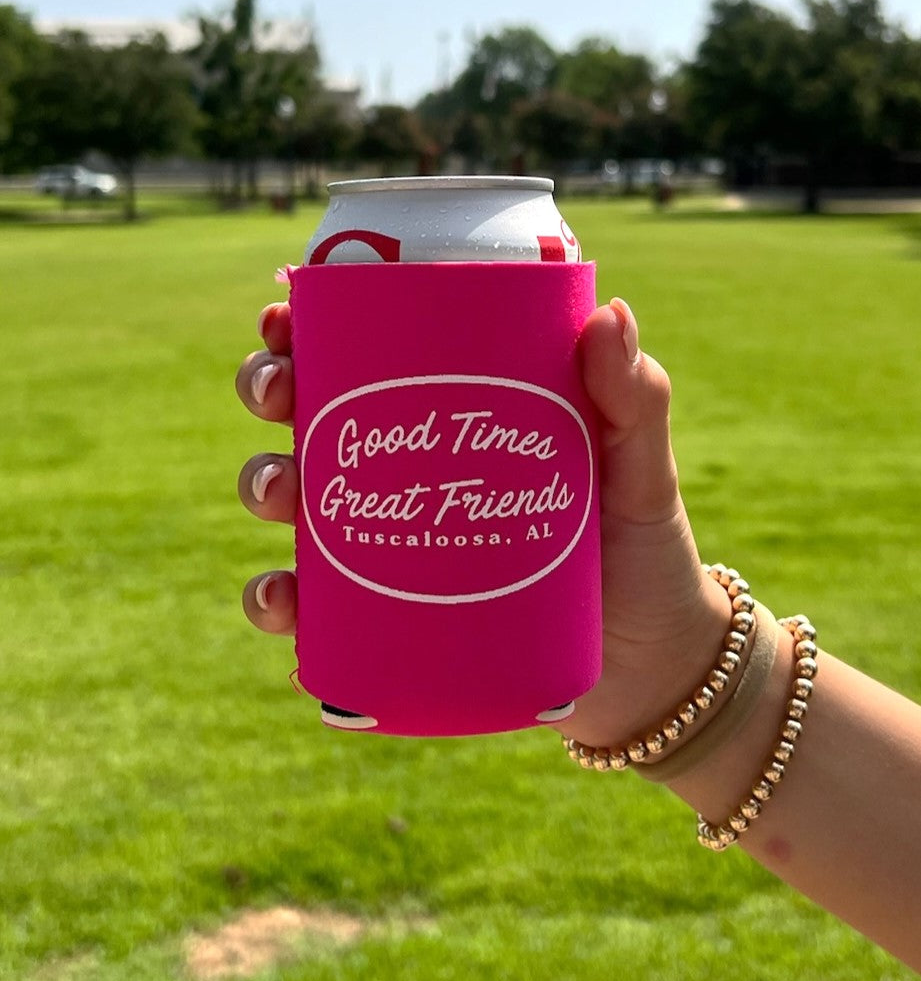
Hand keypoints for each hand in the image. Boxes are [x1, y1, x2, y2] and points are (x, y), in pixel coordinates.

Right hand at [235, 298, 730, 746]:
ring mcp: (386, 545)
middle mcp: (403, 472)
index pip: (365, 350)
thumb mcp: (639, 469)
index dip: (308, 325)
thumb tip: (609, 311)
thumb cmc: (643, 551)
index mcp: (451, 415)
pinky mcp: (382, 620)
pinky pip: (309, 607)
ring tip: (283, 495)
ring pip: (292, 499)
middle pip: (305, 412)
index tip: (286, 313)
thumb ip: (633, 399)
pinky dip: (277, 600)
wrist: (651, 670)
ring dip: (261, 483)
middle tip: (279, 394)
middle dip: (268, 388)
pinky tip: (284, 600)